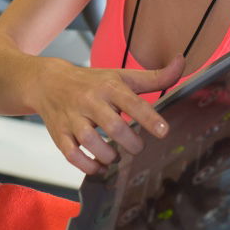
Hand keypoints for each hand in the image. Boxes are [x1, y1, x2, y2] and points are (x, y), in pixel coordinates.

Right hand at [31, 56, 184, 173]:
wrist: (48, 82)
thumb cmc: (91, 81)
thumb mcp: (121, 76)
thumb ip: (154, 77)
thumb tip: (181, 62)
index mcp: (108, 86)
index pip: (131, 102)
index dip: (149, 118)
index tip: (163, 131)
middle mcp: (90, 101)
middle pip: (112, 125)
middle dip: (131, 142)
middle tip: (137, 146)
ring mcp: (72, 118)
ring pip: (90, 141)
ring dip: (108, 155)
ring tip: (116, 156)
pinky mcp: (59, 133)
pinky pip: (72, 155)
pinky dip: (88, 166)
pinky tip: (99, 166)